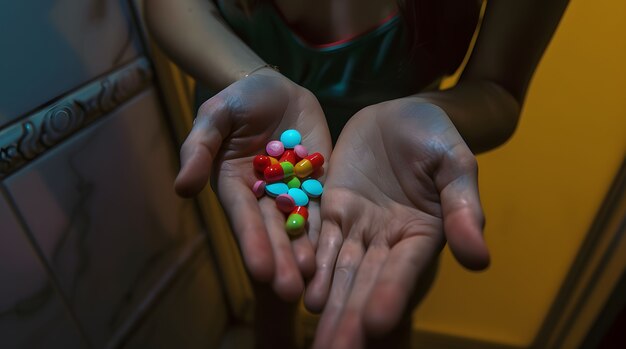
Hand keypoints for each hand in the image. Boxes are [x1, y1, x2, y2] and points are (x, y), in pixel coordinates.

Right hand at [175, 69, 331, 300]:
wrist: (274, 89)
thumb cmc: (238, 101)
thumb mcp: (214, 117)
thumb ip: (199, 149)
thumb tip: (182, 188)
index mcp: (235, 185)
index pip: (243, 217)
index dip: (252, 242)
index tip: (260, 271)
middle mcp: (263, 196)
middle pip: (273, 230)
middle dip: (281, 260)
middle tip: (291, 292)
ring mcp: (292, 191)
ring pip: (300, 225)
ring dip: (306, 252)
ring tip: (314, 280)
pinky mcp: (317, 181)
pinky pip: (324, 205)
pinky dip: (329, 226)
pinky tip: (337, 249)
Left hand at [304, 98, 489, 347]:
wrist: (400, 114)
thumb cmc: (435, 136)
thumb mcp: (455, 164)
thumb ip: (463, 208)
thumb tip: (479, 259)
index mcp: (421, 233)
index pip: (404, 268)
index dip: (391, 294)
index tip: (376, 323)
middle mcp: (388, 239)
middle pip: (367, 282)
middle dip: (351, 317)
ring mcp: (358, 226)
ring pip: (340, 270)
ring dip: (329, 305)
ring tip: (318, 340)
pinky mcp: (332, 209)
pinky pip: (318, 240)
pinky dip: (311, 266)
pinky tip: (301, 294)